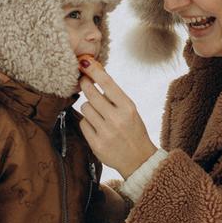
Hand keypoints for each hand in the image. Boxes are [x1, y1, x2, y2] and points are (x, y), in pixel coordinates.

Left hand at [77, 57, 157, 178]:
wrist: (139, 160)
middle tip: (83, 81)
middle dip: (85, 84)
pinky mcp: (96, 144)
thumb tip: (95, 73)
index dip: (94, 70)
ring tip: (97, 114)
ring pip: (85, 107)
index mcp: (128, 107)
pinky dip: (87, 123)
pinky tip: (96, 127)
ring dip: (88, 107)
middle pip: (91, 93)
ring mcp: (106, 132)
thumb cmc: (133, 130)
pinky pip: (83, 123)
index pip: (108, 83)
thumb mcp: (130, 110)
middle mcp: (117, 118)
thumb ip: (114, 96)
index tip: (85, 62)